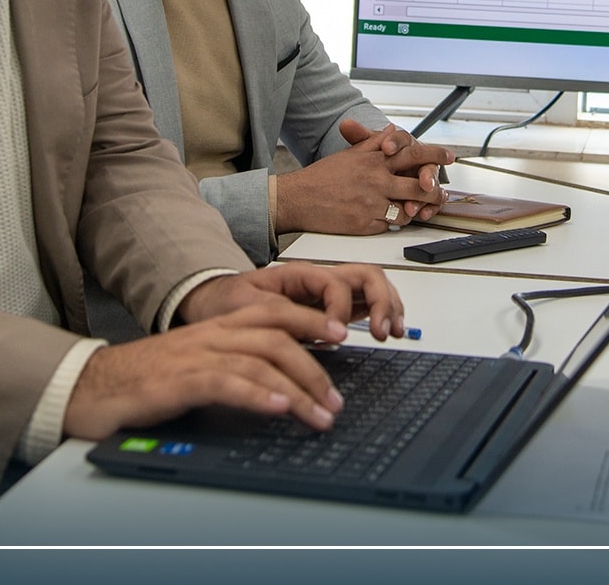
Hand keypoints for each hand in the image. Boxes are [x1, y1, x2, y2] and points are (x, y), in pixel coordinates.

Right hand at [60, 304, 347, 440]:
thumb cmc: (143, 380)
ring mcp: (195, 357)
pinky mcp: (179, 382)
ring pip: (260, 362)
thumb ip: (232, 367)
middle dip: (314, 368)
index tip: (342, 337)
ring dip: (297, 390)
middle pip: (276, 339)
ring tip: (321, 415)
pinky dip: (258, 396)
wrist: (90, 387)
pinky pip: (227, 383)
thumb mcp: (194, 365)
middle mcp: (211, 336)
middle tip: (337, 399)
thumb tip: (278, 388)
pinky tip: (279, 408)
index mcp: (216, 328)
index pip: (273, 313)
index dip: (310, 321)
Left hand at [178, 261, 404, 337]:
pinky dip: (384, 314)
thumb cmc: (228, 302)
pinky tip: (387, 332)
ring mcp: (329, 294)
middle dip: (382, 301)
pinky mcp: (333, 309)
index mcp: (300, 274)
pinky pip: (368, 304)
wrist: (215, 305)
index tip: (337, 335)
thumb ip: (283, 313)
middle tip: (383, 331)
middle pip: (367, 275)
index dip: (341, 308)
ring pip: (374, 287)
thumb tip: (323, 330)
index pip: (336, 283)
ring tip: (393, 332)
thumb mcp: (247, 305)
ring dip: (390, 305)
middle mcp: (320, 280)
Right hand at [277, 124, 445, 232]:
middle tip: (441, 192)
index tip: (449, 157)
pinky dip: (393, 223)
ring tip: (418, 209)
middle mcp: (376, 180)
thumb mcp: (350, 154)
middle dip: (434, 189)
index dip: (434, 154)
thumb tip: (392, 130)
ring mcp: (371, 204)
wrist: (298, 199)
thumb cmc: (322, 177)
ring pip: (407, 209)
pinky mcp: (365, 224)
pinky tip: (391, 219)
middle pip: (417, 184)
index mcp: (373, 161)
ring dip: (414, 210)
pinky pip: (390, 226)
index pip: (412, 154)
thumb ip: (374, 142)